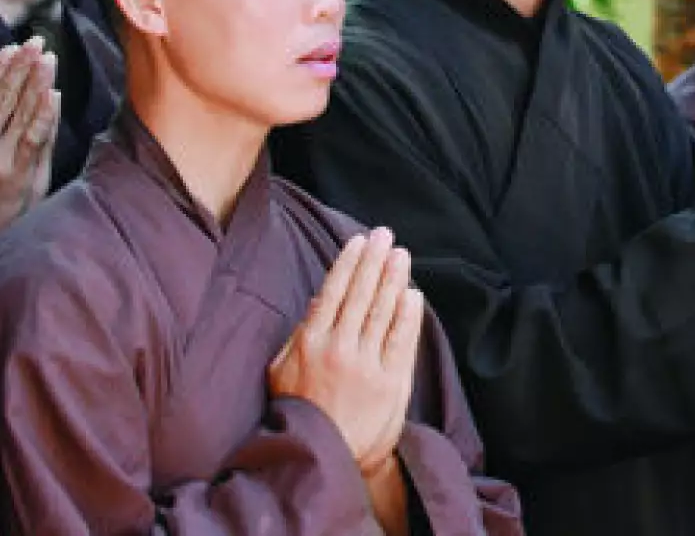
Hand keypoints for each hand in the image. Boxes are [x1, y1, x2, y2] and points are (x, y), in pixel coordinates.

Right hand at [0, 39, 59, 246]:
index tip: (10, 49)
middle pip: (3, 98)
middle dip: (21, 68)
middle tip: (37, 43)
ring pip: (20, 113)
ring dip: (36, 83)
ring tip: (49, 60)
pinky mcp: (19, 175)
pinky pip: (33, 139)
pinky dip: (44, 115)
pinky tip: (54, 95)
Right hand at [269, 229, 423, 474]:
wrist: (322, 458)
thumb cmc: (299, 413)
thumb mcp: (282, 372)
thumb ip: (299, 335)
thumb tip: (320, 300)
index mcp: (310, 344)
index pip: (334, 292)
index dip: (349, 263)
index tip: (360, 241)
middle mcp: (339, 349)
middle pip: (362, 294)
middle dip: (374, 261)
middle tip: (385, 235)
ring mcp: (367, 365)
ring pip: (384, 312)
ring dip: (393, 279)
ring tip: (401, 255)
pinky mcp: (390, 382)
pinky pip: (402, 340)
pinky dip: (408, 315)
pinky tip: (412, 294)